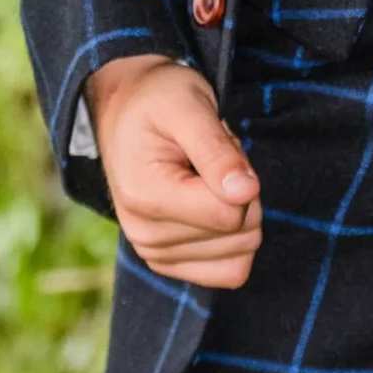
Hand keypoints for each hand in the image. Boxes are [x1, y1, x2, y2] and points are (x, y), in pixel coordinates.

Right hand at [84, 54, 261, 287]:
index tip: (219, 147)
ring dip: (236, 209)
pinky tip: (207, 203)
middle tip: (212, 158)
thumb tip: (246, 193)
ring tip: (205, 176)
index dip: (242, 178)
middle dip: (241, 192)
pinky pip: (229, 271)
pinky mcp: (168, 262)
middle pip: (239, 235)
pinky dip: (232, 237)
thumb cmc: (159, 101)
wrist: (125, 112)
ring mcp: (155, 254)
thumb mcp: (189, 106)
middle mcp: (146, 236)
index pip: (230, 214)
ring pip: (240, 254)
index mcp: (146, 197)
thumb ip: (216, 150)